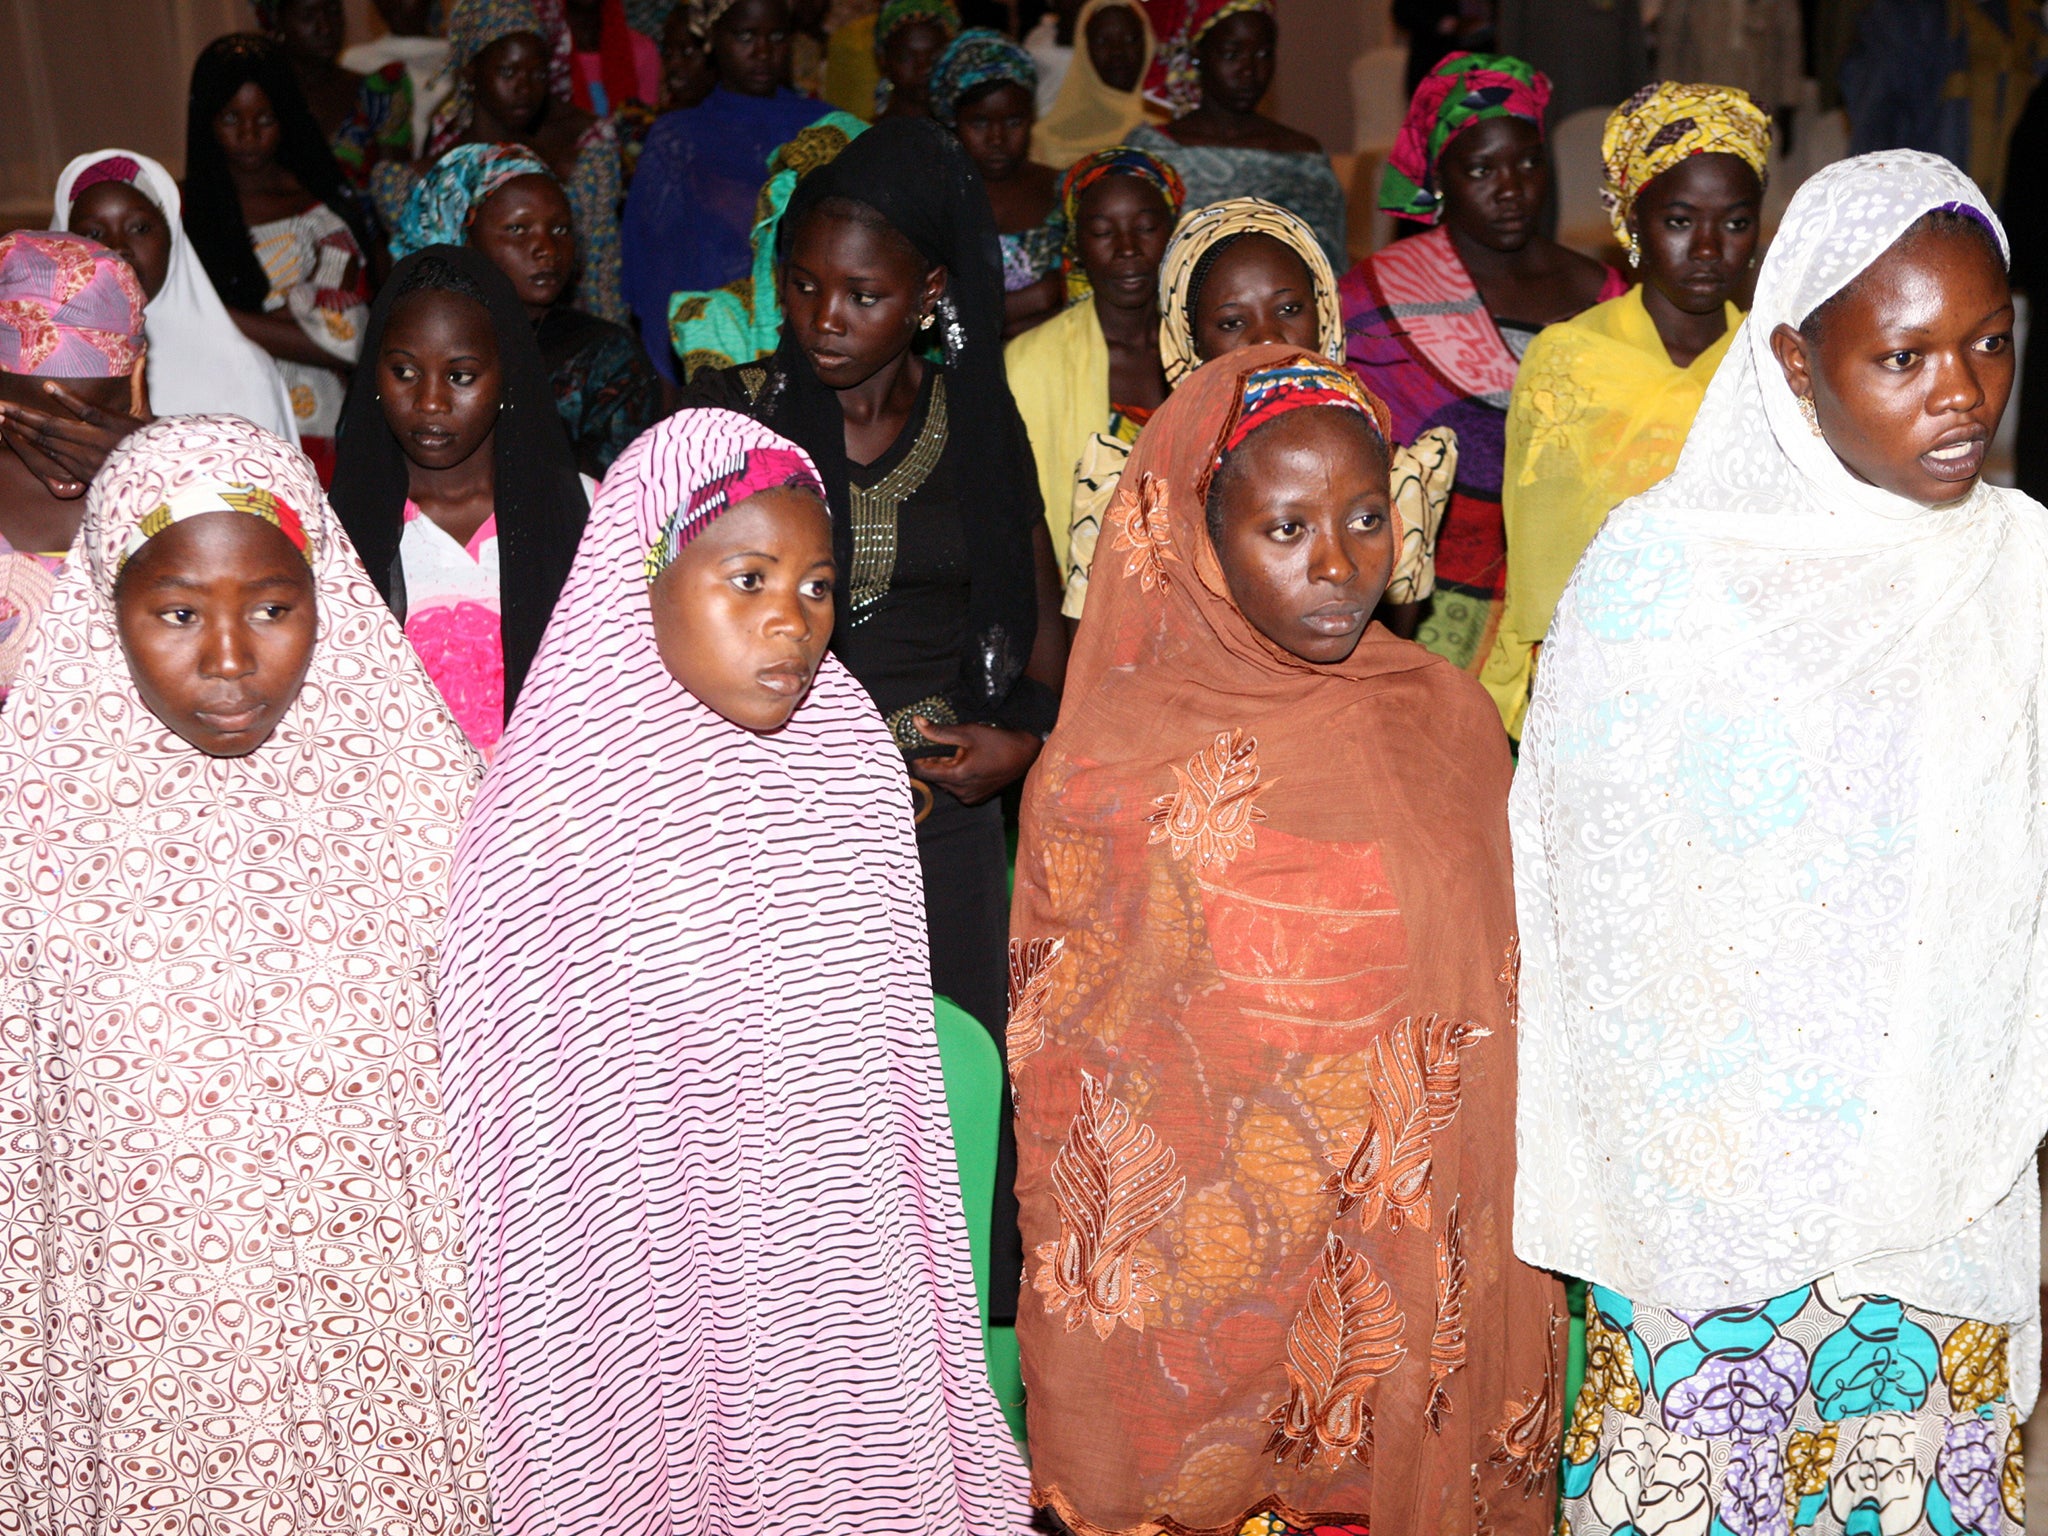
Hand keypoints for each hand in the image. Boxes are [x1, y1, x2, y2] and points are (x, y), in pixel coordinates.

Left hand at [0, 382, 150, 498]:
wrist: (147, 480)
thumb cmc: (147, 443)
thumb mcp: (145, 415)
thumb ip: (138, 386)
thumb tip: (141, 357)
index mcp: (114, 427)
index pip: (89, 412)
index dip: (68, 399)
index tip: (47, 386)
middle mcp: (97, 443)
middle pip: (55, 428)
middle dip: (24, 415)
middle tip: (2, 405)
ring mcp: (86, 459)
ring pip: (47, 442)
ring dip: (22, 429)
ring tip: (2, 417)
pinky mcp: (79, 471)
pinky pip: (50, 456)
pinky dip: (32, 444)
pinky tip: (16, 434)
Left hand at [907, 720, 1041, 805]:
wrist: (1026, 756)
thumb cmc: (999, 742)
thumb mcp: (968, 732)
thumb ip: (939, 731)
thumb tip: (917, 723)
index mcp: (957, 776)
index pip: (922, 772)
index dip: (918, 759)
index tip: (919, 748)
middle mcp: (961, 792)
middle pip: (933, 778)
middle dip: (935, 763)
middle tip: (948, 748)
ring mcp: (969, 798)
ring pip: (945, 784)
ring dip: (947, 771)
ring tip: (962, 755)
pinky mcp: (976, 799)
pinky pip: (957, 789)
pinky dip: (957, 778)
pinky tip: (970, 765)